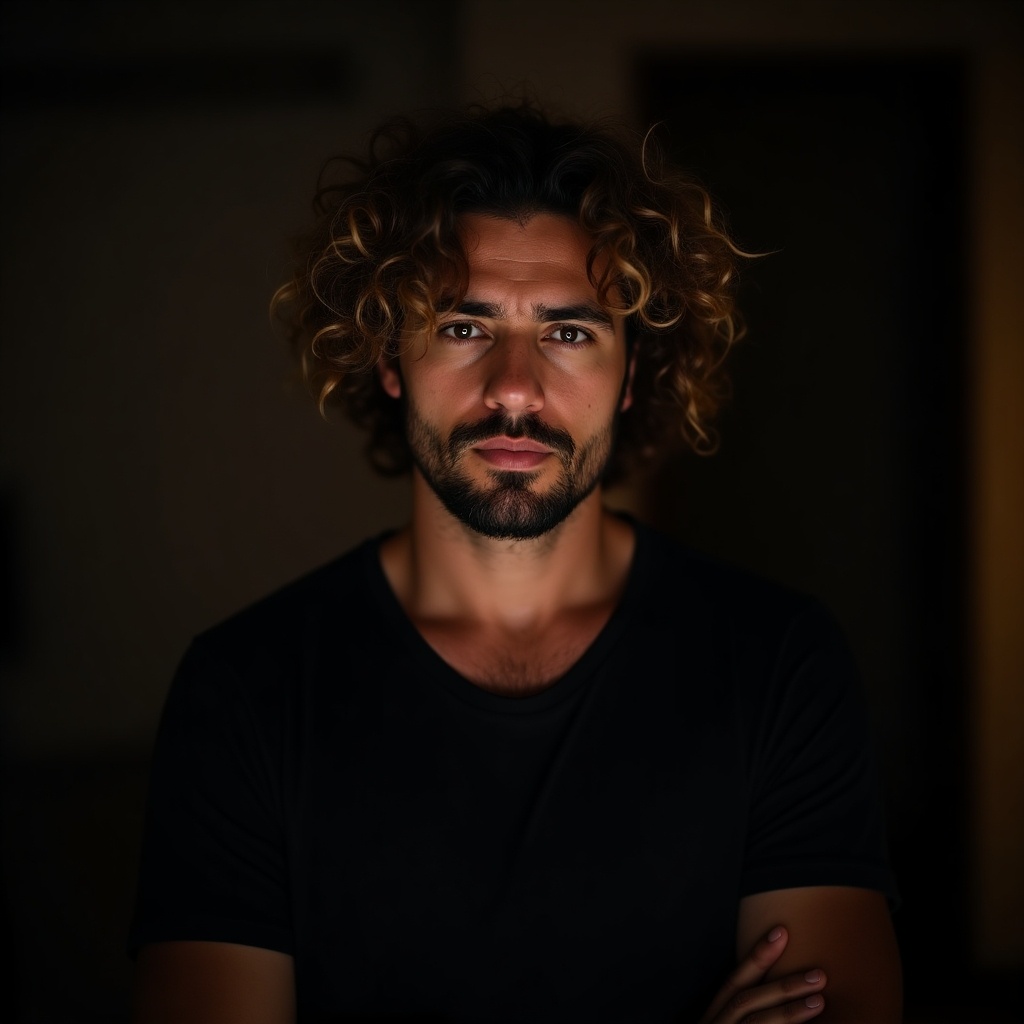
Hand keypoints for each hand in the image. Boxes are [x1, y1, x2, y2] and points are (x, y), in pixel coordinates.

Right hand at [698, 926, 826, 1023]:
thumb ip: (752, 1010)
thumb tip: (786, 987)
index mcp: (713, 1016)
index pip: (734, 980)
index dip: (757, 955)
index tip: (782, 932)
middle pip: (745, 1000)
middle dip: (782, 987)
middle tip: (818, 975)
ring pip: (755, 1023)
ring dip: (788, 1012)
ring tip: (819, 1001)